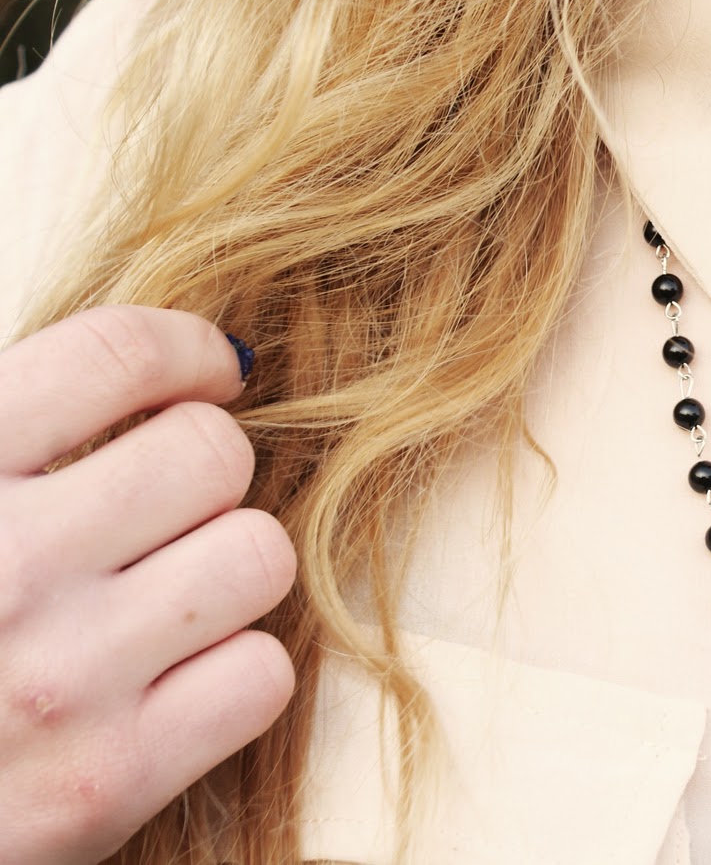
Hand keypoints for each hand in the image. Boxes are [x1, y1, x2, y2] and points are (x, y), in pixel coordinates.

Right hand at [0, 306, 295, 863]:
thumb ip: (12, 438)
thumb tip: (150, 363)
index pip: (117, 355)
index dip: (187, 351)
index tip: (210, 370)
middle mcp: (5, 569)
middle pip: (213, 453)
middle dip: (200, 474)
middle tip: (157, 513)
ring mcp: (61, 678)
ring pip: (259, 556)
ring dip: (225, 569)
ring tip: (159, 598)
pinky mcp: (108, 782)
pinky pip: (261, 674)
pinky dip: (232, 673)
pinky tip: (168, 681)